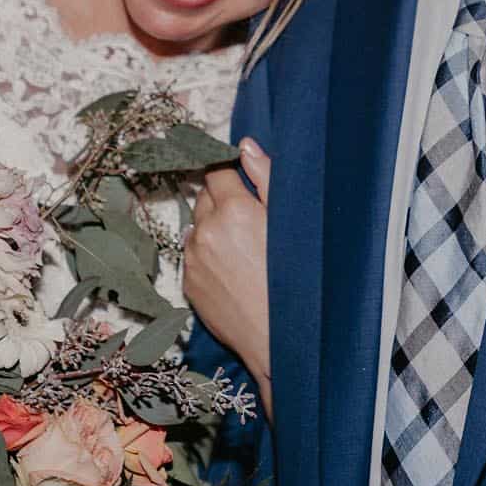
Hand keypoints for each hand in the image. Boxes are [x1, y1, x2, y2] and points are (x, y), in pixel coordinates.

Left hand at [183, 137, 273, 420]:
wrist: (281, 340)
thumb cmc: (297, 282)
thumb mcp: (290, 223)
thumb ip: (265, 178)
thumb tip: (245, 145)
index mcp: (234, 210)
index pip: (216, 171)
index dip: (226, 170)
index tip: (233, 174)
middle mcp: (206, 231)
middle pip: (204, 196)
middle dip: (222, 199)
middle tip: (248, 218)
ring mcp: (194, 259)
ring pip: (197, 226)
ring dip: (212, 228)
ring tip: (242, 248)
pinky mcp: (188, 284)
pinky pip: (193, 255)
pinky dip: (207, 254)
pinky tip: (232, 269)